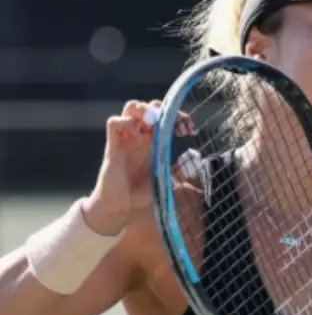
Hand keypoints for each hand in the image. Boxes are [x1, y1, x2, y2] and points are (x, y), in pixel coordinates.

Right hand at [83, 99, 193, 234]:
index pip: (165, 117)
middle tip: (174, 125)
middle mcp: (140, 136)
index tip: (190, 129)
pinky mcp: (112, 146)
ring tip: (154, 125)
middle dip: (163, 109)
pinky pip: (114, 122)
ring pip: (131, 107)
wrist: (120, 208)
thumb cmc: (141, 195)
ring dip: (144, 110)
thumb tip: (195, 159)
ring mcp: (126, 139)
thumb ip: (181, 171)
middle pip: (149, 106)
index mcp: (154, 142)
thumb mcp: (167, 180)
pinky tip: (137, 134)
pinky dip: (126, 123)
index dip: (178, 116)